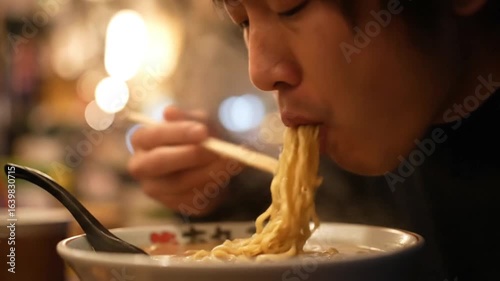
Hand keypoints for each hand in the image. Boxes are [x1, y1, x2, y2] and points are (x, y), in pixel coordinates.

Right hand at [127, 106, 241, 217]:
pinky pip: (193, 198)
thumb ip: (186, 118)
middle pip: (159, 162)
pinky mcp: (174, 205)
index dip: (178, 133)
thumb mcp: (195, 121)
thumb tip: (169, 112)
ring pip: (180, 183)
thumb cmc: (197, 136)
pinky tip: (226, 175)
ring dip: (208, 171)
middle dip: (190, 155)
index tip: (203, 131)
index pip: (154, 136)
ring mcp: (156, 189)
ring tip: (231, 161)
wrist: (209, 162)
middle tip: (215, 149)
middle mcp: (142, 166)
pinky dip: (212, 186)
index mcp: (142, 140)